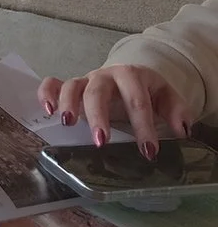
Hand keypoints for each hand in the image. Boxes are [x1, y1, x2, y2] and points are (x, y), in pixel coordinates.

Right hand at [37, 65, 194, 155]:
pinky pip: (51, 84)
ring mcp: (85, 80)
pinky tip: (47, 110)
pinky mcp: (69, 86)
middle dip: (99, 117)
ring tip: (68, 124)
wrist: (130, 77)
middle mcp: (105, 76)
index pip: (137, 101)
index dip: (143, 126)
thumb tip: (181, 131)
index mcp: (132, 76)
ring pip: (72, 86)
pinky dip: (46, 94)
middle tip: (101, 142)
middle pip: (99, 92)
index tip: (148, 151)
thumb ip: (177, 111)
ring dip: (69, 104)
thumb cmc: (147, 91)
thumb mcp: (167, 97)